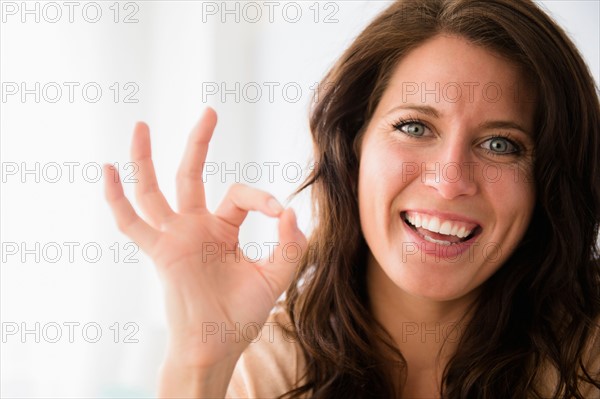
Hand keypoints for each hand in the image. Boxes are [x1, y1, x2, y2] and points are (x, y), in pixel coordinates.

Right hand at [103, 107, 306, 368]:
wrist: (219, 344)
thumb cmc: (244, 312)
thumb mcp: (275, 275)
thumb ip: (289, 245)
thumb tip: (291, 212)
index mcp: (223, 228)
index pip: (239, 194)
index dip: (262, 198)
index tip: (281, 215)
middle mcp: (195, 227)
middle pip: (191, 175)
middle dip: (199, 143)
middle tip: (210, 111)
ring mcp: (174, 237)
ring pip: (154, 191)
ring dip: (146, 159)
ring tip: (142, 125)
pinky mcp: (159, 252)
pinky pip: (131, 224)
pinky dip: (117, 200)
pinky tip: (106, 172)